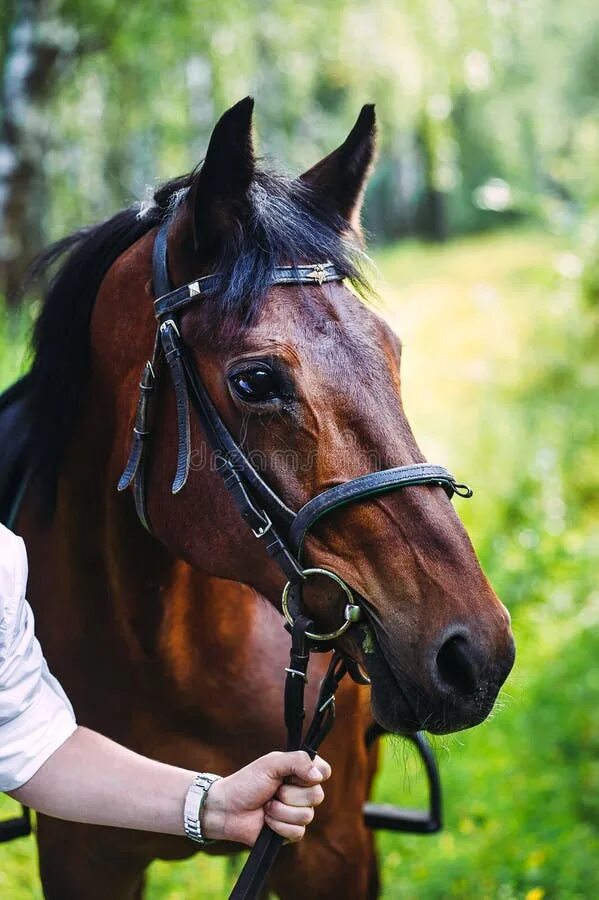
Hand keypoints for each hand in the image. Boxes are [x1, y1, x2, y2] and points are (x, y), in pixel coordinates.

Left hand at [201, 751, 330, 844]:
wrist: (228, 809)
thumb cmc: (247, 783)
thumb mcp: (271, 763)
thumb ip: (297, 761)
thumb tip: (319, 775)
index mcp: (299, 772)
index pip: (324, 771)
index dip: (314, 775)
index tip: (293, 775)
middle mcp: (302, 792)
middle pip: (317, 795)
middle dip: (290, 794)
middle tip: (273, 791)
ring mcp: (298, 813)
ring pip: (307, 815)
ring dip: (281, 810)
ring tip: (267, 806)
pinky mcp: (291, 833)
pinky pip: (298, 831)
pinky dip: (278, 825)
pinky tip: (267, 820)